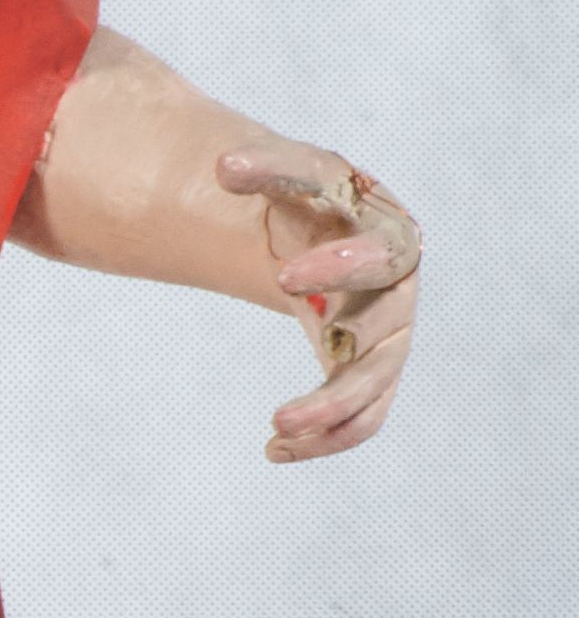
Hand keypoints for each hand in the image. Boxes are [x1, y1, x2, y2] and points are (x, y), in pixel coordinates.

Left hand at [217, 149, 420, 462]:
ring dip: (331, 407)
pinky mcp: (372, 374)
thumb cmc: (313, 199)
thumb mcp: (295, 174)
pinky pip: (365, 418)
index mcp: (390, 237)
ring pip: (374, 382)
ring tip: (277, 424)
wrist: (319, 228)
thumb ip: (265, 168)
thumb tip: (220, 167)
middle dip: (345, 344)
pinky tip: (274, 449)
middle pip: (385, 320)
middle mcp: (398, 291)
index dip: (338, 269)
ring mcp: (388, 337)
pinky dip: (328, 438)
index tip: (281, 279)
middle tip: (278, 342)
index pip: (379, 254)